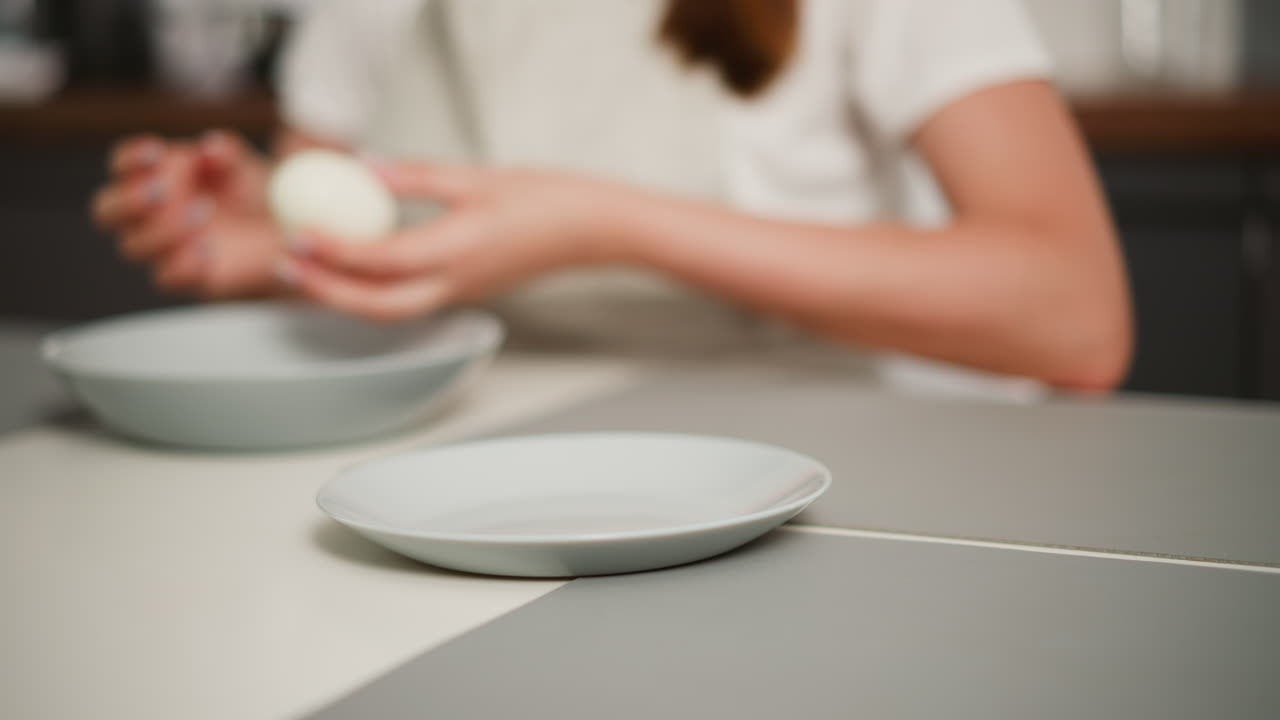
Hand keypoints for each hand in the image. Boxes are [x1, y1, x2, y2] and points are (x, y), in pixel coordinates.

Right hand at [91, 130, 280, 296]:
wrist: (279, 232)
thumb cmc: (251, 190)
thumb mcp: (244, 166)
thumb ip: (226, 154)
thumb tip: (211, 148)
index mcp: (151, 177)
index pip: (121, 166)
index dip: (131, 158)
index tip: (157, 150)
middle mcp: (145, 215)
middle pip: (106, 212)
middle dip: (128, 200)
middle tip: (163, 189)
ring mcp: (160, 248)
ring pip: (133, 247)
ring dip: (163, 229)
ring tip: (204, 210)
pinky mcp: (184, 277)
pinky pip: (166, 278)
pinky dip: (183, 263)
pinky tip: (209, 247)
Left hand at [277, 162, 618, 321]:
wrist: (592, 231)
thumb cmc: (545, 201)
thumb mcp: (475, 176)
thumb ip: (415, 175)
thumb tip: (362, 166)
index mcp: (458, 252)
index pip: (381, 260)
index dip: (334, 250)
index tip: (299, 232)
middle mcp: (455, 284)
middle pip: (376, 306)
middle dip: (326, 291)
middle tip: (288, 265)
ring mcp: (461, 293)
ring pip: (389, 311)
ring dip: (344, 296)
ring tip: (309, 269)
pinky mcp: (465, 290)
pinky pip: (407, 301)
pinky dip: (372, 291)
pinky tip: (355, 265)